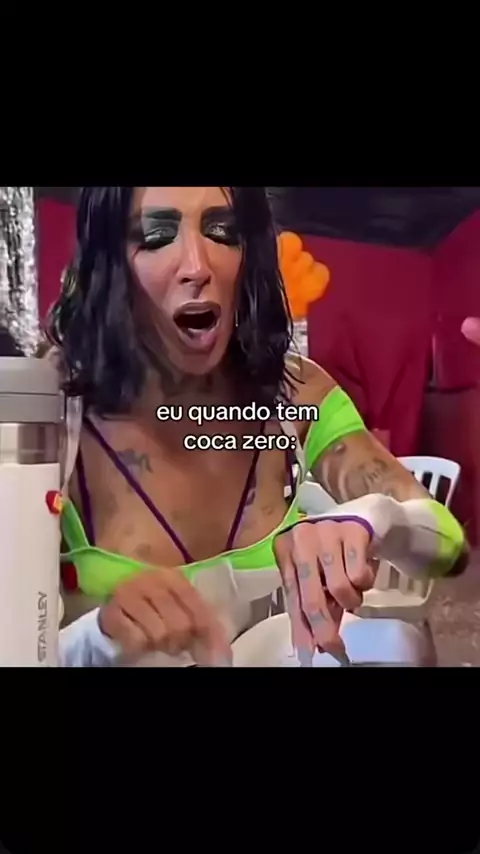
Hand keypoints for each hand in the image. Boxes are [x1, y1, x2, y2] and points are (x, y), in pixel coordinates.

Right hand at [99, 567, 231, 665]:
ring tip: (157, 642)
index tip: (214, 654)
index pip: (198, 607)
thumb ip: (202, 621)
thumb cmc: (152, 606)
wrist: (113, 600)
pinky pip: (135, 640)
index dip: (209, 633)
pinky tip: (139, 642)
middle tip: (175, 645)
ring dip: (160, 645)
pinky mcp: (111, 612)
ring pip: (159, 634)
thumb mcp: (178, 606)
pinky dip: (140, 647)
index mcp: (173, 577)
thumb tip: (222, 651)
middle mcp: (150, 580)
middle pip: (179, 624)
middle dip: (180, 641)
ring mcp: (128, 594)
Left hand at [274, 517, 375, 662]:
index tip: (309, 653)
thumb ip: (314, 607)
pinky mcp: (352, 531)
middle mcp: (301, 539)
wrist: (358, 519)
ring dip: (351, 600)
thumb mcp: (317, 577)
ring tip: (352, 592)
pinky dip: (365, 583)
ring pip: (339, 588)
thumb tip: (313, 645)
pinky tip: (362, 573)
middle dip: (323, 628)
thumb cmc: (331, 554)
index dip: (301, 629)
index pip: (292, 597)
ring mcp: (327, 533)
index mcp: (285, 550)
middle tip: (334, 647)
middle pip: (311, 596)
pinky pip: (360, 574)